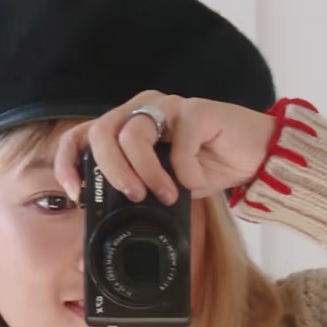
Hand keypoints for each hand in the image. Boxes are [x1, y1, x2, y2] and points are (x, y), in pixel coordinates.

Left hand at [53, 92, 273, 208]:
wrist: (257, 156)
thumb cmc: (210, 167)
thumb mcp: (168, 186)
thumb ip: (143, 191)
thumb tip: (114, 220)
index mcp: (128, 127)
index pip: (84, 135)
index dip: (70, 162)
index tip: (76, 194)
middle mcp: (143, 111)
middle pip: (103, 131)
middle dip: (112, 171)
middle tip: (134, 196)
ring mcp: (168, 107)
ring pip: (134, 133)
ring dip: (145, 171)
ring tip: (165, 195)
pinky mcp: (197, 110)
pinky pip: (180, 142)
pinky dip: (188, 172)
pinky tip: (199, 180)